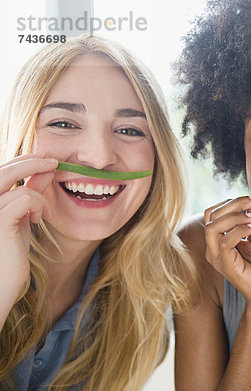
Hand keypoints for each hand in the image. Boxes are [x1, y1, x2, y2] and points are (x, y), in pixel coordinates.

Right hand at [0, 154, 56, 307]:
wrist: (1, 284)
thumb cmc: (9, 253)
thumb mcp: (22, 218)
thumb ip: (30, 194)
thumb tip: (45, 170)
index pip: (1, 171)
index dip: (23, 160)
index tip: (45, 158)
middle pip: (3, 169)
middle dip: (31, 161)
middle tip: (54, 161)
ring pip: (17, 183)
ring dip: (39, 194)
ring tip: (44, 214)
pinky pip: (26, 197)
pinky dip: (40, 205)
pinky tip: (40, 220)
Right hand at [204, 194, 250, 309]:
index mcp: (217, 241)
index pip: (213, 213)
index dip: (232, 201)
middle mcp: (212, 249)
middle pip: (211, 216)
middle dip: (234, 204)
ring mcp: (217, 258)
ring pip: (213, 227)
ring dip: (235, 217)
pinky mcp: (226, 266)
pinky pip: (225, 243)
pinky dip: (240, 230)